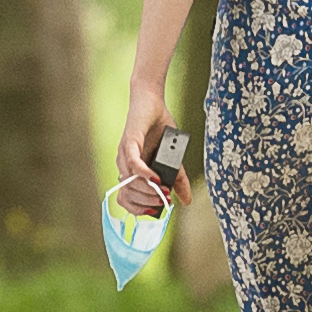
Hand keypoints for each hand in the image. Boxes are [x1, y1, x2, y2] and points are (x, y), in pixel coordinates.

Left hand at [113, 84, 178, 215]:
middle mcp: (124, 165)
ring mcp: (125, 154)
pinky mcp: (129, 141)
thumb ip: (178, 180)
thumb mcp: (173, 158)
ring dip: (147, 191)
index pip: (127, 200)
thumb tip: (186, 201)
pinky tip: (156, 179)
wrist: (153, 101)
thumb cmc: (159, 128)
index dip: (140, 209)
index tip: (159, 210)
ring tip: (164, 192)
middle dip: (147, 203)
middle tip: (164, 201)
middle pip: (128, 196)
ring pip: (130, 182)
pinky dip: (144, 174)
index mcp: (132, 172)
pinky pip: (133, 163)